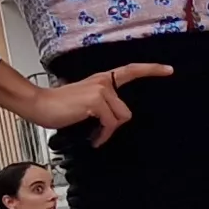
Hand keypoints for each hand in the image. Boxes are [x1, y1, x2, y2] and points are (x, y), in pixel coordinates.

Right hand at [21, 62, 173, 144]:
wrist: (39, 104)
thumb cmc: (58, 106)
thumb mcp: (84, 101)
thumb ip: (102, 104)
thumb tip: (114, 119)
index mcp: (102, 80)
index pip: (131, 70)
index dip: (151, 69)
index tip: (168, 70)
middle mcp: (103, 82)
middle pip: (126, 111)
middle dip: (114, 125)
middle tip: (99, 132)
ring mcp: (100, 90)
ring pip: (119, 118)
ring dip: (107, 131)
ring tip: (93, 134)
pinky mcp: (95, 101)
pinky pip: (110, 124)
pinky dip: (102, 136)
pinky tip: (93, 138)